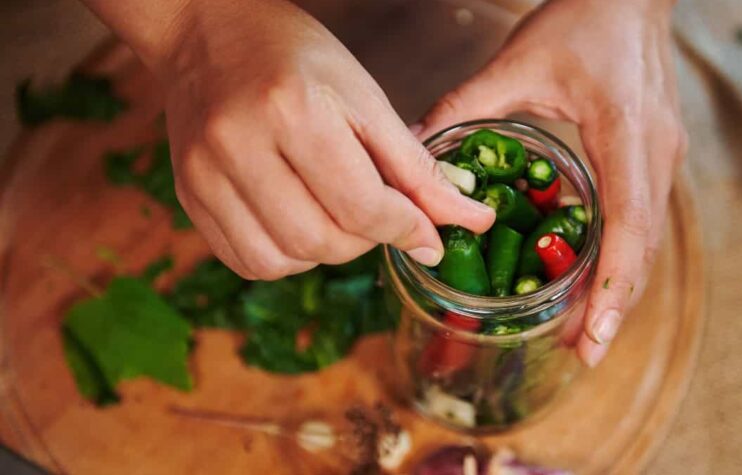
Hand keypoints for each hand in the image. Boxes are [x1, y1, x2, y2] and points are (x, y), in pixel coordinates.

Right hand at [150, 0, 494, 278]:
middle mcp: (238, 146)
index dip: (407, 229)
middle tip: (377, 214)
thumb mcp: (366, 100)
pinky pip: (249, 261)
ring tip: (335, 212)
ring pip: (284, 260)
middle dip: (366, 241)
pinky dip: (287, 255)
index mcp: (292, 111)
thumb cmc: (294, 57)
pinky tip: (299, 221)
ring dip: (326, 252)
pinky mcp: (187, 197)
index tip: (429, 236)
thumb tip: (469, 221)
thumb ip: (416, 169)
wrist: (208, 34)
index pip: (362, 206)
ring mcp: (204, 176)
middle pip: (322, 240)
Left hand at [416, 0, 686, 365]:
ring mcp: (664, 155)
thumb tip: (412, 148)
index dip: (614, 286)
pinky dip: (621, 256)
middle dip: (617, 304)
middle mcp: (655, 152)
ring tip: (587, 331)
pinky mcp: (657, 155)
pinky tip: (593, 278)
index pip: (629, 223)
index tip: (594, 335)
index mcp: (624, 132)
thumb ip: (463, 108)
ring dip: (621, 286)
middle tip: (583, 351)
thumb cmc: (581, 20)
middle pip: (644, 246)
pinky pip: (643, 218)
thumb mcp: (517, 62)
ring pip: (649, 239)